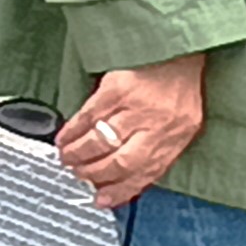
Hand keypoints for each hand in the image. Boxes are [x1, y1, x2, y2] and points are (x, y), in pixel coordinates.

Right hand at [59, 54, 209, 207]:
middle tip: (79, 175)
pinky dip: (72, 132)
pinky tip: (64, 139)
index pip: (147, 173)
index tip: (102, 200)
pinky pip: (88, 118)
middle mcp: (159, 124)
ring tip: (68, 159)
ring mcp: (137, 107)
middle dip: (95, 174)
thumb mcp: (181, 122)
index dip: (122, 191)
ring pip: (101, 142)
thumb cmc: (177, 86)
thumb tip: (126, 178)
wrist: (175, 45)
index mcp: (178, 135)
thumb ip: (160, 148)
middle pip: (121, 162)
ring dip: (79, 155)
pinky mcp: (117, 89)